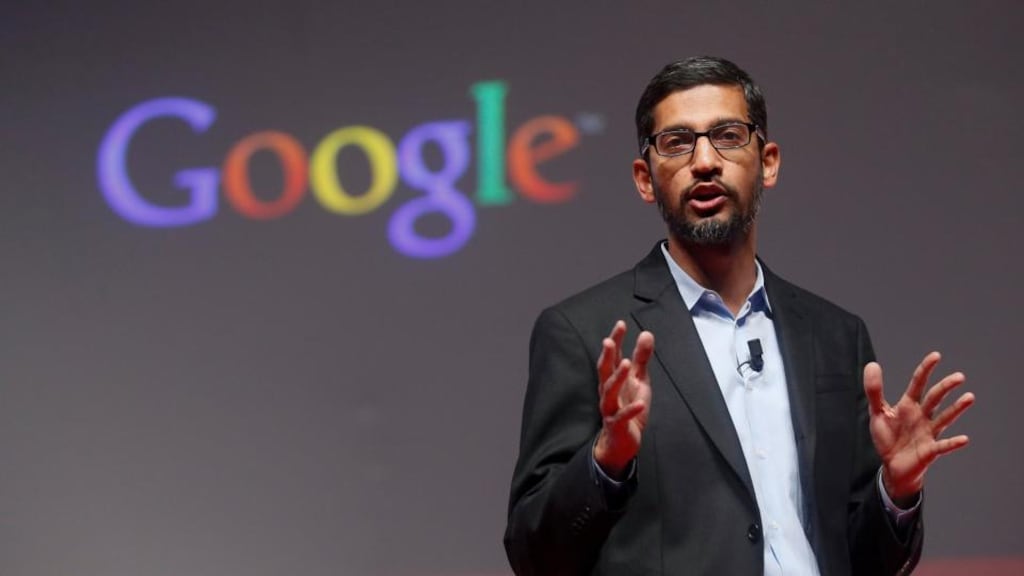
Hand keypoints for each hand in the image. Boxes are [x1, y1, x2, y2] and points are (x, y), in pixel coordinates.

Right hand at [593, 320, 654, 478]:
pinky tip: (640, 403)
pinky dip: (630, 410)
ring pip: (609, 391)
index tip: (621, 324)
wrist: (622, 442)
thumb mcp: (640, 381)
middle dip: (608, 355)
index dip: (616, 340)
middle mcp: (608, 391)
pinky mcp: (616, 425)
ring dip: (617, 377)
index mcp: (614, 379)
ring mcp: (610, 408)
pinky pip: (621, 416)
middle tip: (610, 340)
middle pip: (604, 370)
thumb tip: (646, 333)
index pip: (613, 356)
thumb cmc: (629, 408)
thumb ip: (642, 359)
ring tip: (626, 364)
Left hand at [863, 351, 974, 503]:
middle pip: (935, 398)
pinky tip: (964, 439)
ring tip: (969, 397)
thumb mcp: (878, 412)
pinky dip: (953, 443)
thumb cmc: (888, 438)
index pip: (918, 383)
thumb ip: (874, 390)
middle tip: (959, 376)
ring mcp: (928, 433)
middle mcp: (922, 416)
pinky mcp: (930, 451)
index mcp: (908, 406)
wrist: (892, 466)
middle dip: (946, 387)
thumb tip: (872, 364)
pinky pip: (943, 446)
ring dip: (956, 409)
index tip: (936, 355)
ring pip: (945, 418)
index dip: (925, 369)